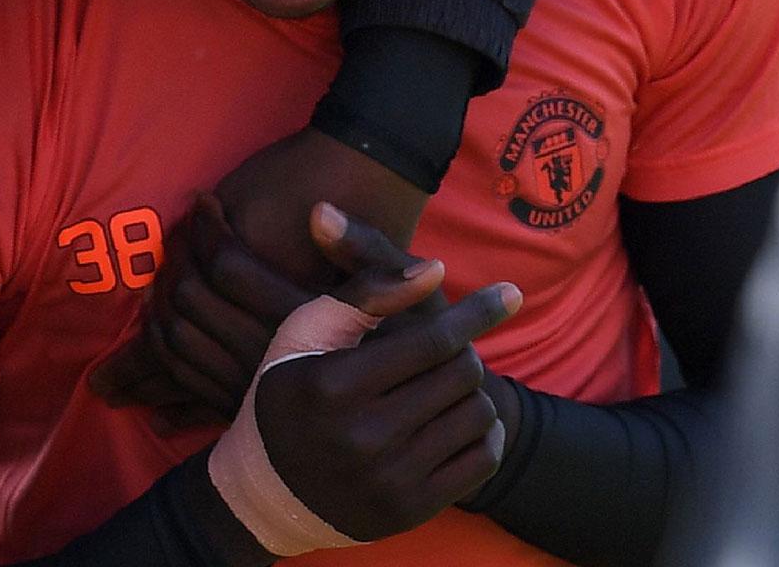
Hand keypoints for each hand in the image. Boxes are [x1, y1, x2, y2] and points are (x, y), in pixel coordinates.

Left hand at [90, 127, 430, 417]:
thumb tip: (319, 213)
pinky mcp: (240, 414)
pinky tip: (162, 315)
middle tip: (183, 226)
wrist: (430, 425)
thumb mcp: (413, 294)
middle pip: (190, 301)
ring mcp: (250, 396)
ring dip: (161, 295)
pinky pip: (179, 378)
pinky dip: (158, 344)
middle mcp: (271, 366)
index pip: (228, 268)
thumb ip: (366, 251)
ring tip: (173, 260)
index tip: (206, 201)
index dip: (207, 229)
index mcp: (306, 328)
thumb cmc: (426, 347)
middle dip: (177, 254)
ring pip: (174, 341)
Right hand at [251, 275, 519, 542]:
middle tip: (444, 352)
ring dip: (470, 393)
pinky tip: (458, 421)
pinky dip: (483, 433)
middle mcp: (361, 436)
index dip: (474, 313)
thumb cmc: (292, 392)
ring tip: (443, 388)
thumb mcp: (306, 332)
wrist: (269, 490)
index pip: (431, 341)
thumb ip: (367, 294)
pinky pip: (482, 461)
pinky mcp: (411, 511)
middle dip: (462, 353)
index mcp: (332, 385)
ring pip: (478, 415)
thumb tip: (436, 268)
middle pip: (460, 374)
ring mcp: (388, 479)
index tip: (510, 293)